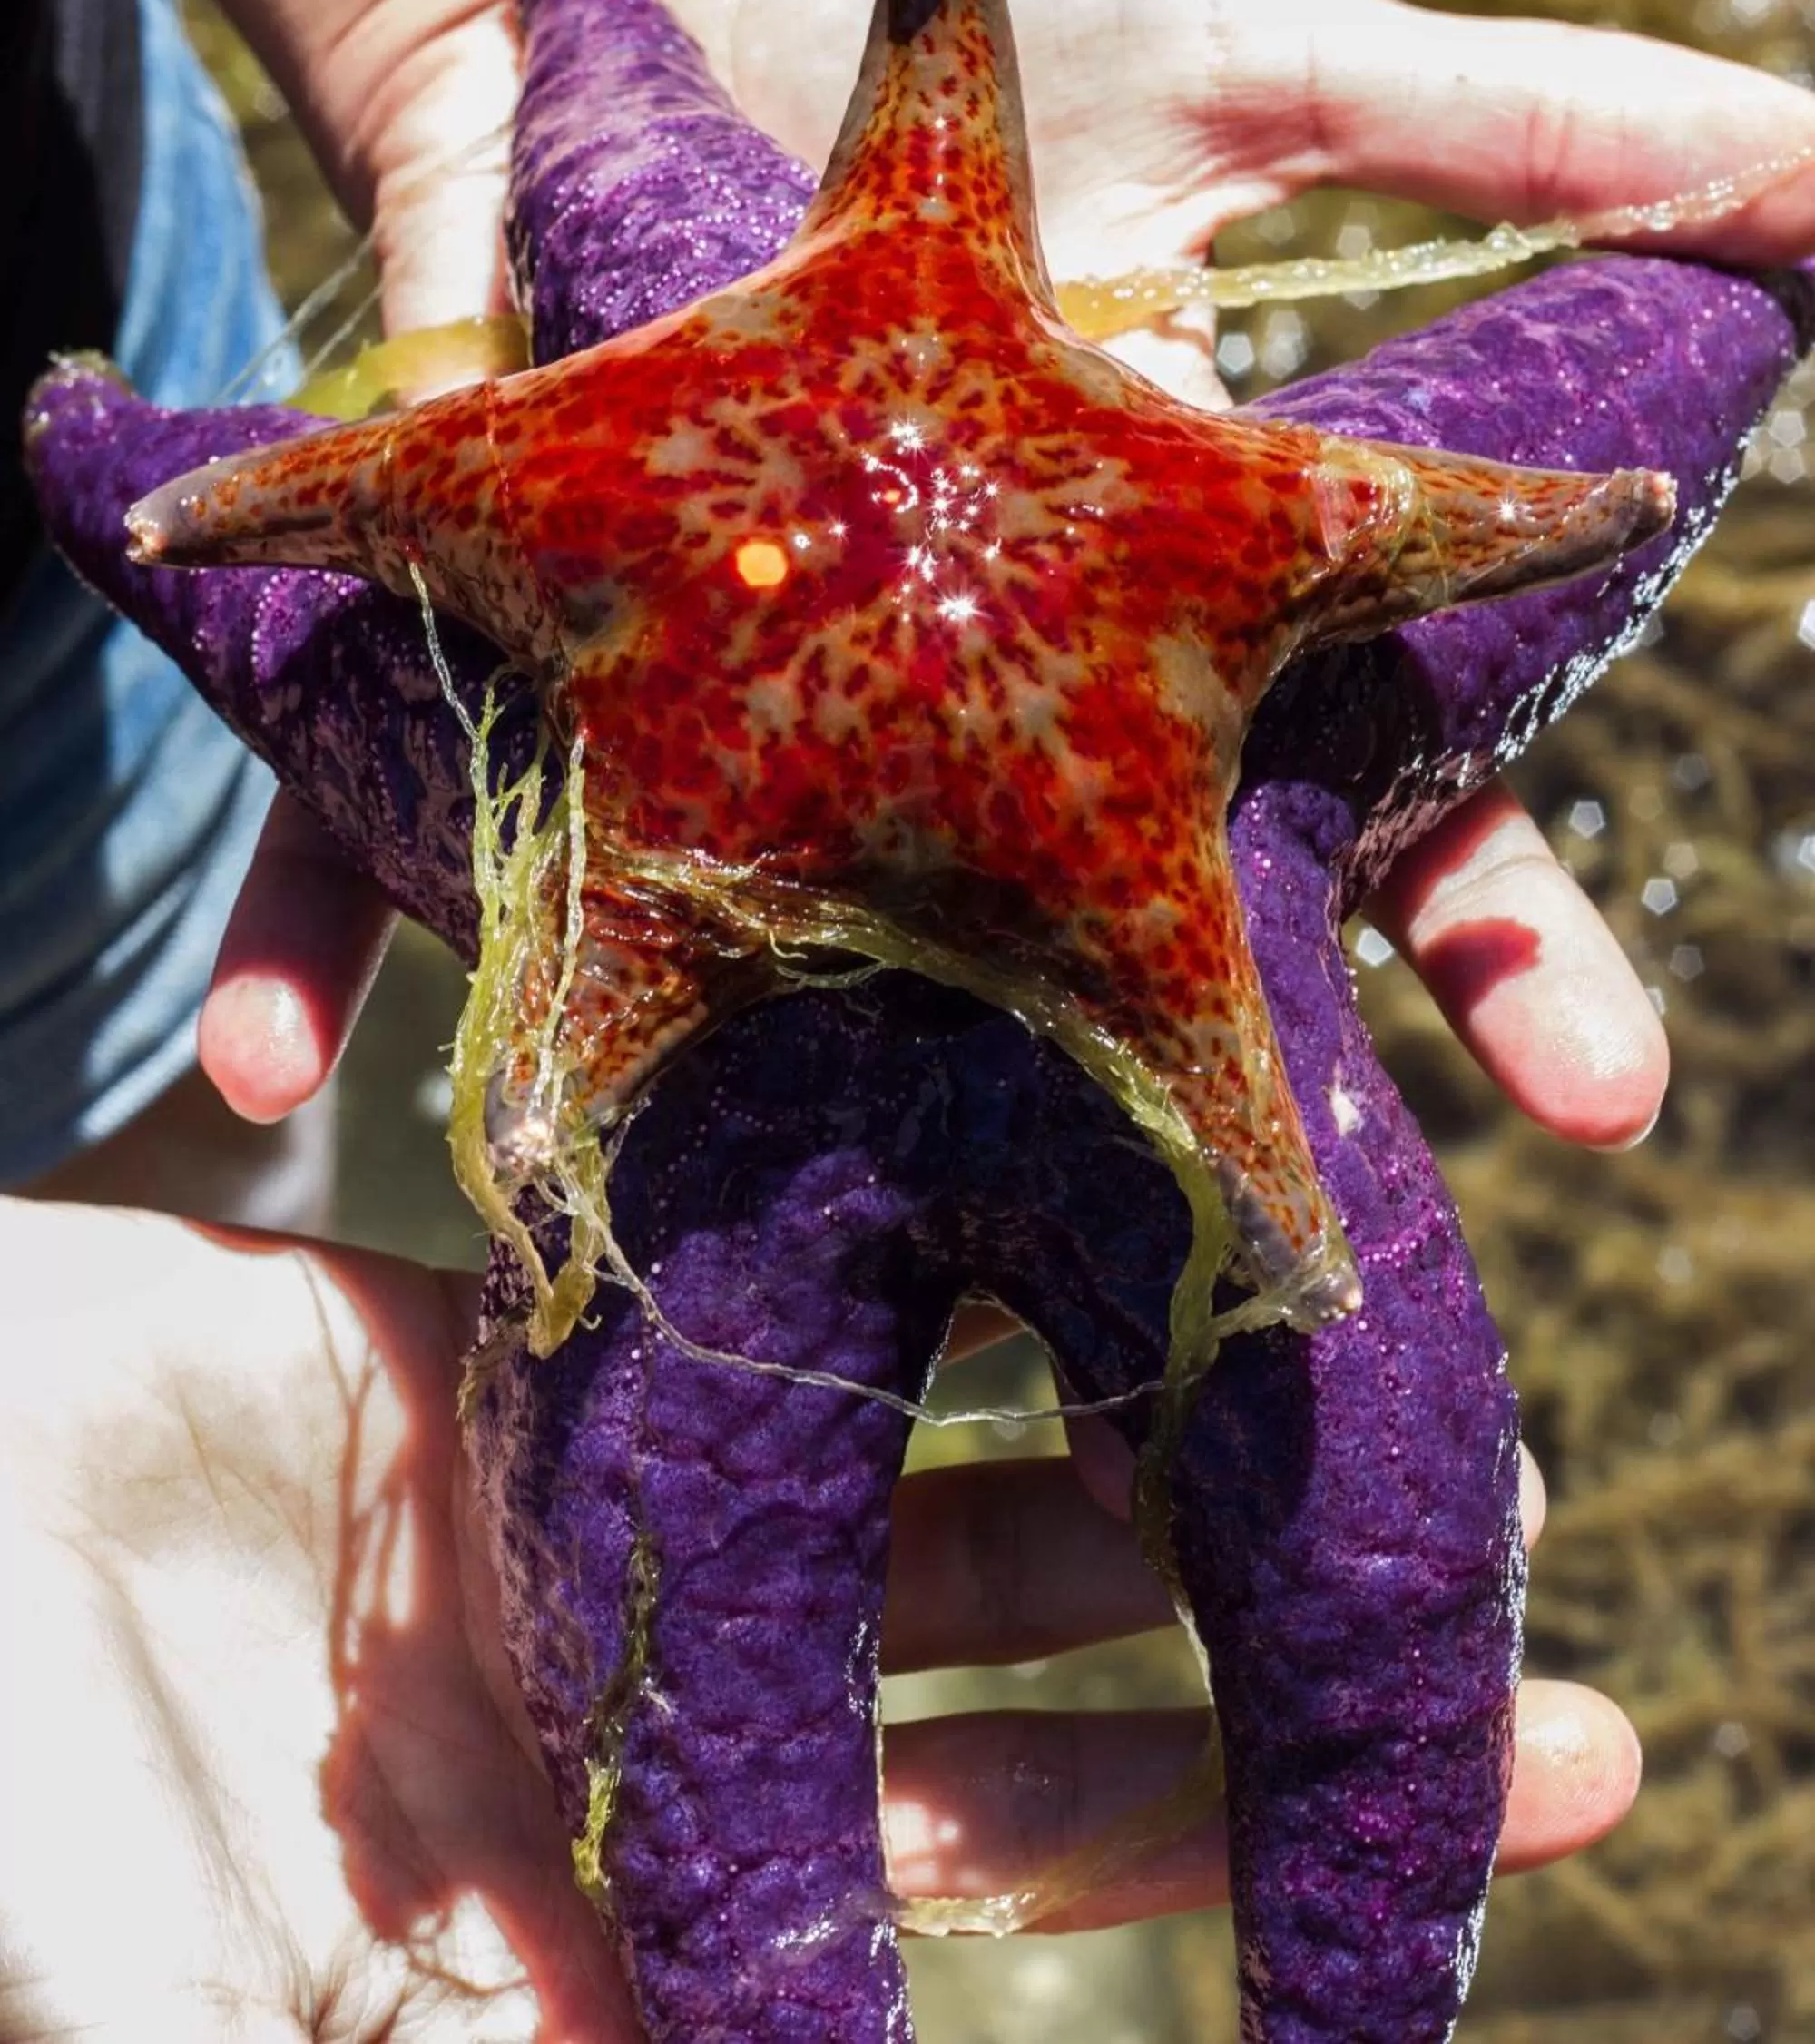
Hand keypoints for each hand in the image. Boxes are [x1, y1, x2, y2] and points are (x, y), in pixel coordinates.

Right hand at [0, 1205, 1633, 2043]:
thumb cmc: (17, 1809)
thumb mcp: (208, 2018)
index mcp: (588, 1917)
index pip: (937, 1938)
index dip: (1168, 1908)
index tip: (1418, 1923)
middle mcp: (631, 1735)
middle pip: (998, 1743)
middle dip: (1250, 1726)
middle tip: (1559, 1701)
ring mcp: (587, 1535)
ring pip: (930, 1513)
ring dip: (1144, 1498)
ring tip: (1386, 1452)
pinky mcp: (509, 1354)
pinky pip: (762, 1318)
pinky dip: (919, 1287)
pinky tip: (1101, 1225)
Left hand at [200, 0, 1814, 1146]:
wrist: (661, 15)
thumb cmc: (1011, 69)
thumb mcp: (1270, 66)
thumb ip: (1531, 132)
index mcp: (1170, 622)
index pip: (1382, 827)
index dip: (1504, 958)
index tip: (1596, 1097)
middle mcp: (983, 727)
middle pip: (1127, 961)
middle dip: (1237, 1113)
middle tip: (1328, 1273)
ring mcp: (767, 732)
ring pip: (771, 982)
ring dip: (744, 1134)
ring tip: (738, 1271)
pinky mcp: (541, 680)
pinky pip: (413, 844)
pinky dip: (335, 945)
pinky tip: (282, 1067)